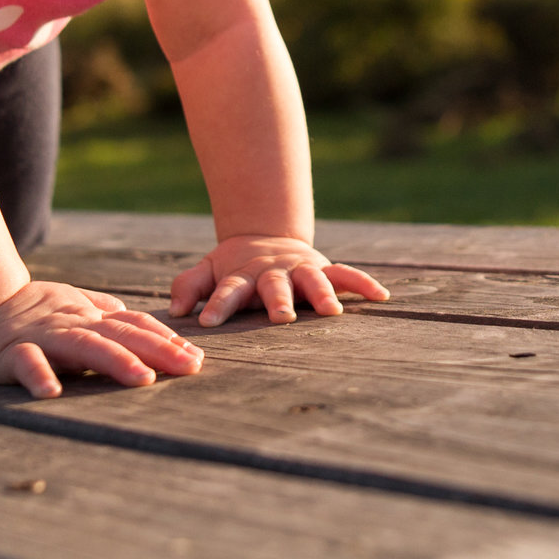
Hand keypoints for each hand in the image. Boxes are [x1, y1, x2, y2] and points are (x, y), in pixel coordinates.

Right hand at [0, 279, 203, 398]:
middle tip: (188, 368)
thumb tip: (151, 327)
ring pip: (83, 345)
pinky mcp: (10, 352)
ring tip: (142, 378)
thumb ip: (110, 316)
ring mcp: (43, 336)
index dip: (166, 340)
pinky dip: (38, 374)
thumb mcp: (77, 308)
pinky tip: (51, 393)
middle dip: (156, 350)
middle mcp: (73, 323)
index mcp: (90, 317)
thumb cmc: (33, 311)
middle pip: (120, 335)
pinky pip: (25, 362)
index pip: (134, 326)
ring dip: (114, 361)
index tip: (196, 359)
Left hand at [168, 235, 390, 327]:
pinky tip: (382, 296)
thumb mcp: (207, 271)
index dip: (217, 305)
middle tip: (280, 317)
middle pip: (274, 286)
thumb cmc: (233, 266)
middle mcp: (273, 273)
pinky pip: (347, 275)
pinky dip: (363, 284)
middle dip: (277, 300)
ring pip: (313, 280)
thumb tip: (176, 310)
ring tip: (332, 312)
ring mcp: (300, 270)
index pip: (226, 290)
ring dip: (322, 294)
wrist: (265, 238)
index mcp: (242, 276)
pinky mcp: (324, 269)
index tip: (206, 321)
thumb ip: (189, 286)